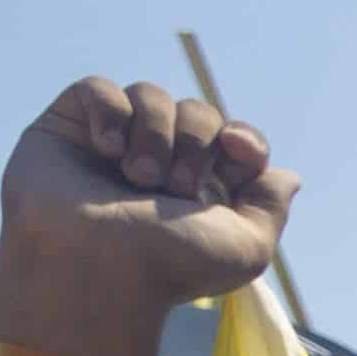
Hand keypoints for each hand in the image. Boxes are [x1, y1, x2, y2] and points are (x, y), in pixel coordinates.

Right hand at [0, 78, 297, 338]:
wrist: (97, 267)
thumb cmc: (170, 266)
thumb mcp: (247, 248)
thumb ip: (271, 207)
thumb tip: (288, 176)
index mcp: (203, 188)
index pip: (236, 139)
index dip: (244, 140)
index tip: (238, 149)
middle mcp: (159, 163)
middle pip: (198, 111)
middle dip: (195, 141)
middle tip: (174, 187)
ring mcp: (113, 144)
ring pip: (150, 94)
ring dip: (156, 133)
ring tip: (138, 177)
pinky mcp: (68, 128)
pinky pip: (98, 88)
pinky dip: (110, 111)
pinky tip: (107, 147)